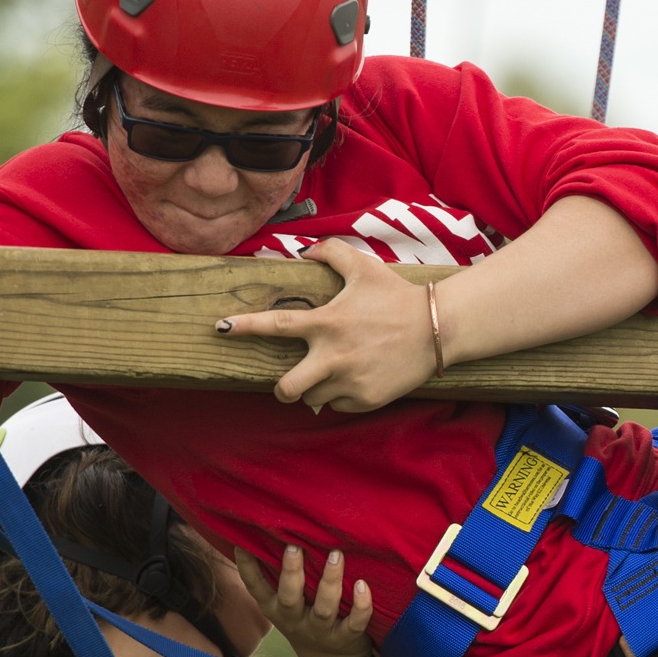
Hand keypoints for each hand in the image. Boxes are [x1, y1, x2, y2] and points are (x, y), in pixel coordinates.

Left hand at [219, 242, 437, 412]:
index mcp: (326, 323)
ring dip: (318, 390)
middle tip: (289, 385)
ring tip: (339, 374)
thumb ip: (331, 253)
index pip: (276, 325)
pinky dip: (344, 396)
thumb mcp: (364, 267)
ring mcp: (349, 381)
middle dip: (282, 390)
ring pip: (314, 399)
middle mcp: (333, 356)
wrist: (438, 329)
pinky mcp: (366, 399)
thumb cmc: (397, 296)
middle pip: (287, 388)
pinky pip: (340, 405)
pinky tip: (361, 379)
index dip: (244, 327)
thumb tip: (305, 251)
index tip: (219, 329)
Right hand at [236, 545, 374, 656]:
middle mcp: (294, 620)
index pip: (255, 587)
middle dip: (291, 572)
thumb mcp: (284, 604)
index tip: (244, 542)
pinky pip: (354, 623)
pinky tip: (362, 585)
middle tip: (294, 546)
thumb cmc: (305, 619)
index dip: (247, 566)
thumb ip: (278, 577)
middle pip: (289, 598)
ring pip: (323, 608)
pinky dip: (361, 606)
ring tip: (335, 555)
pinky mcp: (346, 638)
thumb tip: (268, 532)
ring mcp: (320, 630)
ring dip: (330, 581)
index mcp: (275, 608)